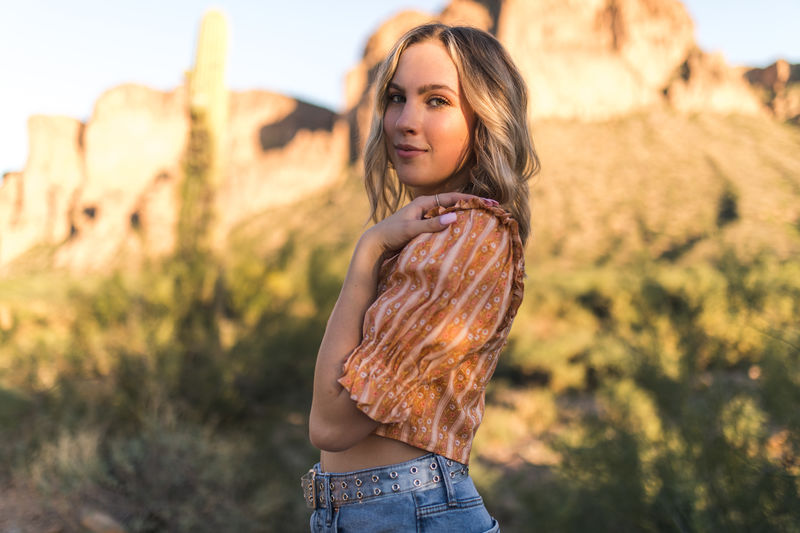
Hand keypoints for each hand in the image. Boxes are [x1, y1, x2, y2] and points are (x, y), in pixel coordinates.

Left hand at [363, 192, 479, 254]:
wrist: (374, 245)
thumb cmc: (390, 234)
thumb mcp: (411, 229)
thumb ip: (431, 224)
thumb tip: (454, 217)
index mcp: (423, 203)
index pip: (452, 198)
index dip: (471, 200)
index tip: (489, 203)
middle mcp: (426, 209)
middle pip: (454, 206)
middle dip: (472, 208)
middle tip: (493, 212)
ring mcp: (426, 219)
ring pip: (450, 217)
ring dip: (465, 219)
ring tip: (484, 223)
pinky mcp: (424, 230)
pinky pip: (443, 227)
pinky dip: (455, 229)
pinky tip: (465, 236)